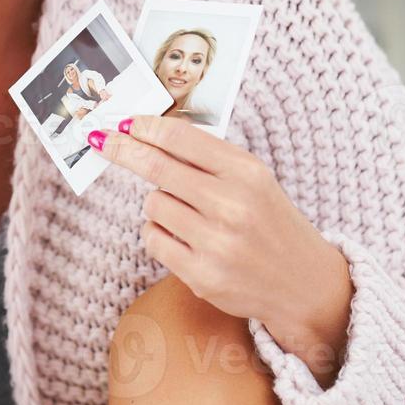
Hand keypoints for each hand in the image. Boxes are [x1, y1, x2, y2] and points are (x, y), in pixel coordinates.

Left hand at [91, 114, 353, 385]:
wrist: (302, 282)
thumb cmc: (269, 221)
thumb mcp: (252, 177)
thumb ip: (207, 156)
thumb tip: (149, 131)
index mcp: (246, 173)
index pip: (180, 138)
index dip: (145, 127)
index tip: (124, 122)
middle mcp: (232, 206)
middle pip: (156, 167)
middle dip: (123, 149)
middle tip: (101, 138)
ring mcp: (216, 243)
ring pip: (153, 204)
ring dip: (158, 203)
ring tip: (186, 212)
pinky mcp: (202, 275)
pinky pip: (153, 239)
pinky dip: (158, 233)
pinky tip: (183, 237)